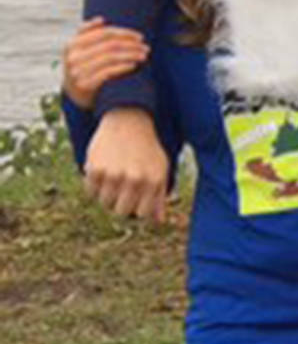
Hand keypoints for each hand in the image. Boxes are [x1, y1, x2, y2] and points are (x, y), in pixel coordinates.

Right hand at [62, 18, 148, 108]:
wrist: (74, 94)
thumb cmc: (83, 66)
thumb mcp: (79, 49)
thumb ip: (87, 33)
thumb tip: (101, 19)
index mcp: (72, 44)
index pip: (104, 33)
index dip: (124, 33)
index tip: (140, 37)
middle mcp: (73, 57)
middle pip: (110, 45)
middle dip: (131, 45)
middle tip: (146, 48)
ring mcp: (78, 71)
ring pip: (111, 57)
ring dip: (131, 55)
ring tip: (144, 56)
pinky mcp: (85, 84)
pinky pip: (108, 72)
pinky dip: (124, 66)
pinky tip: (134, 65)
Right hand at [83, 107, 170, 221]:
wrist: (128, 121)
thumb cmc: (147, 149)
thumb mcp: (160, 169)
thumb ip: (159, 196)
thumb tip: (158, 222)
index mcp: (153, 182)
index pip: (141, 214)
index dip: (137, 208)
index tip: (135, 199)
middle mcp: (134, 180)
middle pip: (121, 212)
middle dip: (120, 204)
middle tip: (122, 189)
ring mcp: (113, 175)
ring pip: (104, 203)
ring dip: (107, 195)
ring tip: (113, 178)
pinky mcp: (95, 168)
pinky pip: (90, 192)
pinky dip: (94, 186)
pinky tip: (102, 170)